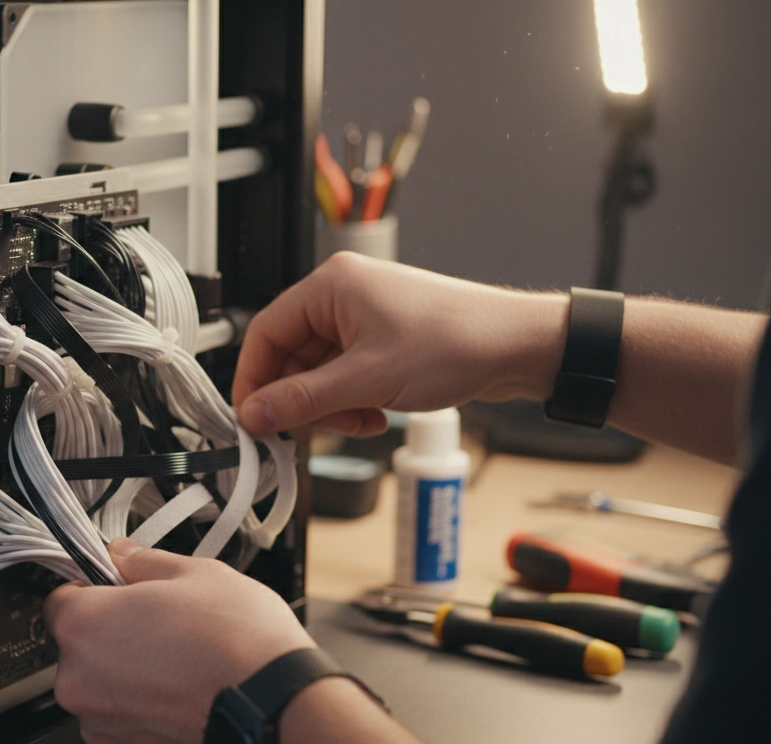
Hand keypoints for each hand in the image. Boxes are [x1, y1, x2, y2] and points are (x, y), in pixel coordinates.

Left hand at [44, 538, 314, 743]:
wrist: (279, 715)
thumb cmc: (241, 646)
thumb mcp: (197, 574)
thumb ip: (145, 562)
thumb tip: (124, 555)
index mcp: (85, 627)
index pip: (61, 598)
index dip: (93, 588)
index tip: (117, 587)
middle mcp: (80, 682)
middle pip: (81, 645)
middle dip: (115, 631)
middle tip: (163, 621)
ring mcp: (102, 725)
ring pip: (103, 685)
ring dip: (130, 671)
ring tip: (182, 659)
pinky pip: (124, 717)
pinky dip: (146, 705)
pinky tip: (185, 690)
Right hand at [232, 251, 566, 435]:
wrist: (516, 347)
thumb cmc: (455, 342)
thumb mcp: (366, 381)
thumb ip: (302, 401)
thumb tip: (256, 413)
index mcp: (330, 287)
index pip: (266, 333)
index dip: (255, 380)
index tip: (254, 417)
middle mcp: (344, 296)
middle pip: (292, 356)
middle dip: (304, 399)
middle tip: (312, 428)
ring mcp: (365, 318)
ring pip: (320, 372)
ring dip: (333, 406)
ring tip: (361, 419)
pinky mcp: (384, 340)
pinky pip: (347, 375)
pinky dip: (354, 400)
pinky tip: (377, 414)